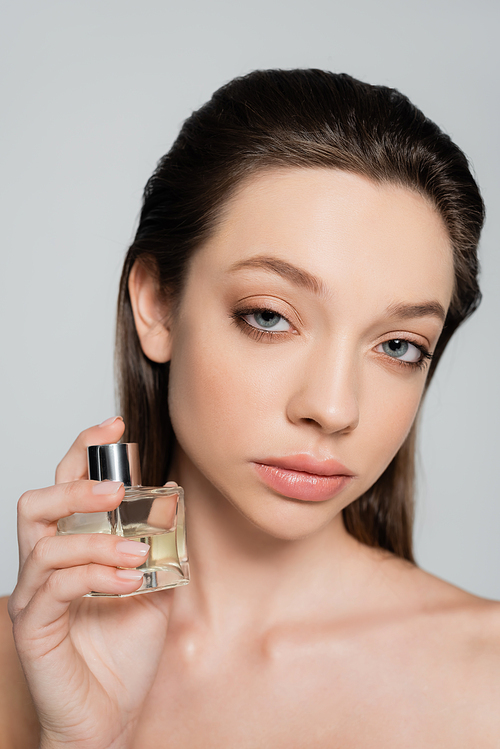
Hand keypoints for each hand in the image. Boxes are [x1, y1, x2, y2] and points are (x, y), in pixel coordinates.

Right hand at [9, 418, 171, 748]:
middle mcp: (46, 566)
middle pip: (37, 503)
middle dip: (75, 486)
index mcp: (72, 548)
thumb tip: (172, 496)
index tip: (114, 426)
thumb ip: (158, 543)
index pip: (66, 487)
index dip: (84, 452)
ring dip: (95, 540)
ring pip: (44, 543)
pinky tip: (127, 580)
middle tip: (115, 489)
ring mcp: (34, 596)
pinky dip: (94, 575)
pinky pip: (54, 587)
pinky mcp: (33, 628)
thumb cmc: (126, 652)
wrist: (113, 716)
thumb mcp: (155, 584)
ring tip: (135, 552)